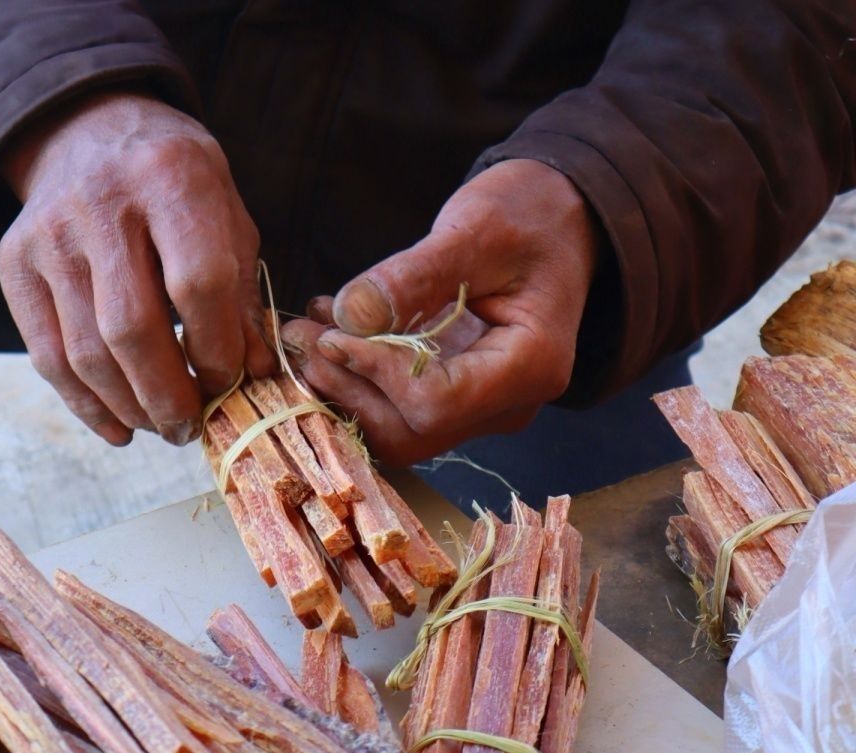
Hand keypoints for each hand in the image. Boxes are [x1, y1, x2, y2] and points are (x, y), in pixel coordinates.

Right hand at [0, 92, 274, 445]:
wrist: (87, 130)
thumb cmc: (173, 185)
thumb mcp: (225, 215)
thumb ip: (241, 293)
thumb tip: (254, 374)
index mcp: (170, 178)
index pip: (197, 282)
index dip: (217, 349)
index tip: (230, 381)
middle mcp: (102, 203)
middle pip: (132, 328)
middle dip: (169, 396)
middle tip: (194, 427)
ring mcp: (49, 235)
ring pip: (86, 353)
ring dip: (131, 408)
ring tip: (165, 426)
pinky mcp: (15, 264)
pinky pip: (48, 357)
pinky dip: (87, 406)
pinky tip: (121, 427)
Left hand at [280, 160, 598, 465]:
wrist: (560, 218)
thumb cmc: (532, 213)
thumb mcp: (477, 229)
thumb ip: (415, 275)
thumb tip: (349, 316)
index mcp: (530, 366)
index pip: (437, 402)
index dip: (375, 374)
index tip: (331, 333)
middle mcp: (507, 404)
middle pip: (411, 432)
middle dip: (347, 388)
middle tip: (299, 337)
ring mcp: (480, 408)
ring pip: (396, 431)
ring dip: (343, 388)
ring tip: (306, 333)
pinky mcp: (454, 397)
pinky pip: (396, 408)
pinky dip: (355, 379)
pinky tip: (329, 333)